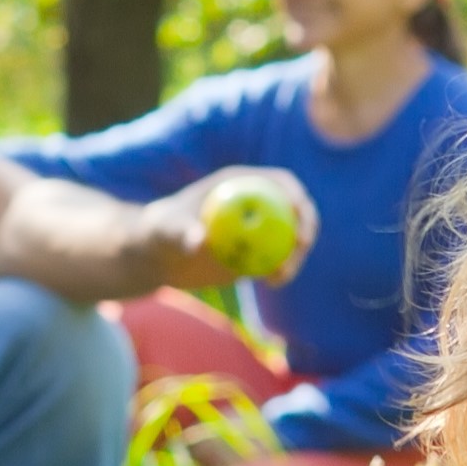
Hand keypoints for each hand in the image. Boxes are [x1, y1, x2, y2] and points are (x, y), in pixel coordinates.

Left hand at [167, 169, 314, 290]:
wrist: (160, 256)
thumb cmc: (160, 233)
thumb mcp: (166, 230)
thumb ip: (182, 232)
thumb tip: (199, 241)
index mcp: (240, 184)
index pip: (277, 182)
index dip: (294, 192)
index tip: (297, 210)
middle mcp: (255, 203)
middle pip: (293, 210)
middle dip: (306, 224)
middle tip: (302, 244)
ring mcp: (258, 229)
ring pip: (290, 239)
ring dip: (295, 255)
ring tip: (282, 274)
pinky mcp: (256, 252)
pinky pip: (277, 260)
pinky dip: (281, 271)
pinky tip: (273, 283)